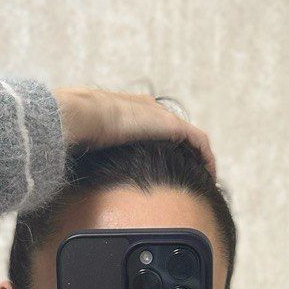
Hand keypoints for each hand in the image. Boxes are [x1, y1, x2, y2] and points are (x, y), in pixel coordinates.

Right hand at [52, 87, 215, 178]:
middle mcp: (149, 110)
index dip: (165, 148)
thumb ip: (91, 153)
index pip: (155, 129)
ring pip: (191, 138)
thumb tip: (78, 177)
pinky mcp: (171, 125)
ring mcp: (161, 116)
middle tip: (193, 175)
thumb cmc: (78, 131)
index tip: (171, 168)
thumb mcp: (86, 143)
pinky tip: (210, 175)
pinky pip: (198, 142)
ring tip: (207, 177)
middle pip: (176, 133)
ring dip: (201, 158)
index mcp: (130, 112)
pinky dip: (206, 157)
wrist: (84, 116)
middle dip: (187, 154)